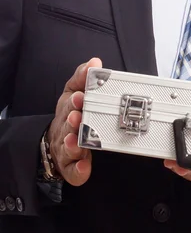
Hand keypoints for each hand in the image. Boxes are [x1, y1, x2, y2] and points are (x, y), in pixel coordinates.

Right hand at [46, 57, 101, 185]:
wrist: (54, 140)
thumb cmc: (69, 112)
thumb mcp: (74, 90)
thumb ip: (83, 76)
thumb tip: (95, 62)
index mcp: (69, 108)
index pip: (71, 104)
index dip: (76, 101)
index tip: (81, 96)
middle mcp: (66, 128)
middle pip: (68, 126)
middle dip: (73, 121)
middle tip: (78, 117)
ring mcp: (67, 148)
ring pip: (68, 147)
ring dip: (73, 144)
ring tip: (78, 141)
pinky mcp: (70, 166)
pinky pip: (73, 170)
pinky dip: (78, 170)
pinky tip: (84, 167)